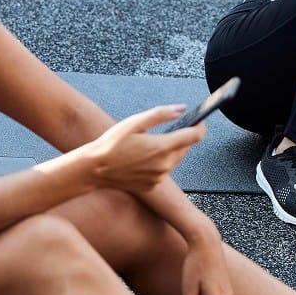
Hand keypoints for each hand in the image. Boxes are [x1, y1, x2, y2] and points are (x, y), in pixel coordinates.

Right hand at [90, 106, 205, 191]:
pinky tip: (142, 159)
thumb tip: (181, 109)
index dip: (200, 126)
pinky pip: (163, 171)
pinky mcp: (153, 185)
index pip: (195, 136)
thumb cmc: (112, 144)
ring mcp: (159, 177)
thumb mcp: (135, 122)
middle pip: (185, 148)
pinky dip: (159, 163)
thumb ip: (161, 114)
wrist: (95, 168)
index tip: (199, 121)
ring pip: (175, 160)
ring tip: (148, 145)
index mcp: (163, 147)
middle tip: (165, 131)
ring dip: (169, 151)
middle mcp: (165, 165)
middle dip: (181, 138)